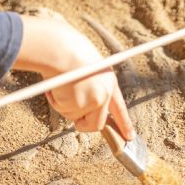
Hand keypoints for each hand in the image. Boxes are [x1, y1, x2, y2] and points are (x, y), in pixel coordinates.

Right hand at [13, 15, 133, 138]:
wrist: (60, 47)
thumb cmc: (69, 52)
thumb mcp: (88, 69)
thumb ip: (91, 87)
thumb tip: (80, 107)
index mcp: (109, 82)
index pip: (119, 108)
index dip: (125, 124)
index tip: (130, 137)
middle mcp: (105, 93)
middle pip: (96, 124)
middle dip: (81, 124)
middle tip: (70, 114)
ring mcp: (93, 100)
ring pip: (72, 115)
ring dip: (62, 102)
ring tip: (61, 82)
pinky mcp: (79, 104)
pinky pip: (61, 108)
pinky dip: (54, 99)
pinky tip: (56, 83)